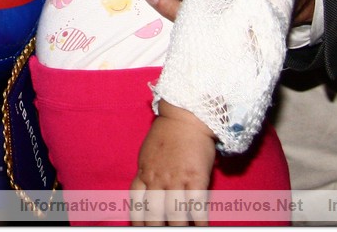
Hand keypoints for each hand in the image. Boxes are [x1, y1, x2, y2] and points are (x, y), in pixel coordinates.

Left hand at [130, 103, 214, 225]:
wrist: (186, 116)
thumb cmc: (168, 135)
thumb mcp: (148, 154)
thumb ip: (146, 174)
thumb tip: (144, 192)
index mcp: (144, 173)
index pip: (136, 204)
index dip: (137, 221)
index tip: (138, 230)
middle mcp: (157, 179)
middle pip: (153, 213)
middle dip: (155, 228)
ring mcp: (176, 179)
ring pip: (173, 213)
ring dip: (176, 227)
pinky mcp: (196, 178)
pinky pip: (195, 206)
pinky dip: (198, 221)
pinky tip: (200, 228)